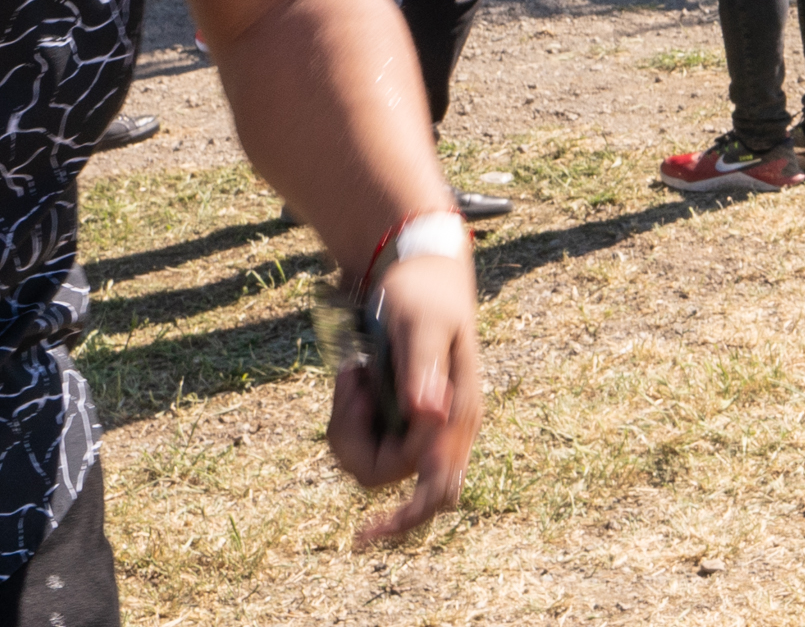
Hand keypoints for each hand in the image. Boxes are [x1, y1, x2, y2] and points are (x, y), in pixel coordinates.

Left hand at [325, 249, 482, 544]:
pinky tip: (356, 377)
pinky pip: (360, 443)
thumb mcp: (417, 322)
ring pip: (368, 464)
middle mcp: (442, 430)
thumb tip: (429, 416)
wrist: (418, 270)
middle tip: (352, 379)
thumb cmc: (422, 292)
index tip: (364, 535)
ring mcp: (419, 428)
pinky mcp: (397, 420)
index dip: (403, 519)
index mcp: (458, 414)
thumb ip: (422, 368)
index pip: (436, 488)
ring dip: (347, 424)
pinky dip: (346, 415)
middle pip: (386, 476)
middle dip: (354, 437)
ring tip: (355, 374)